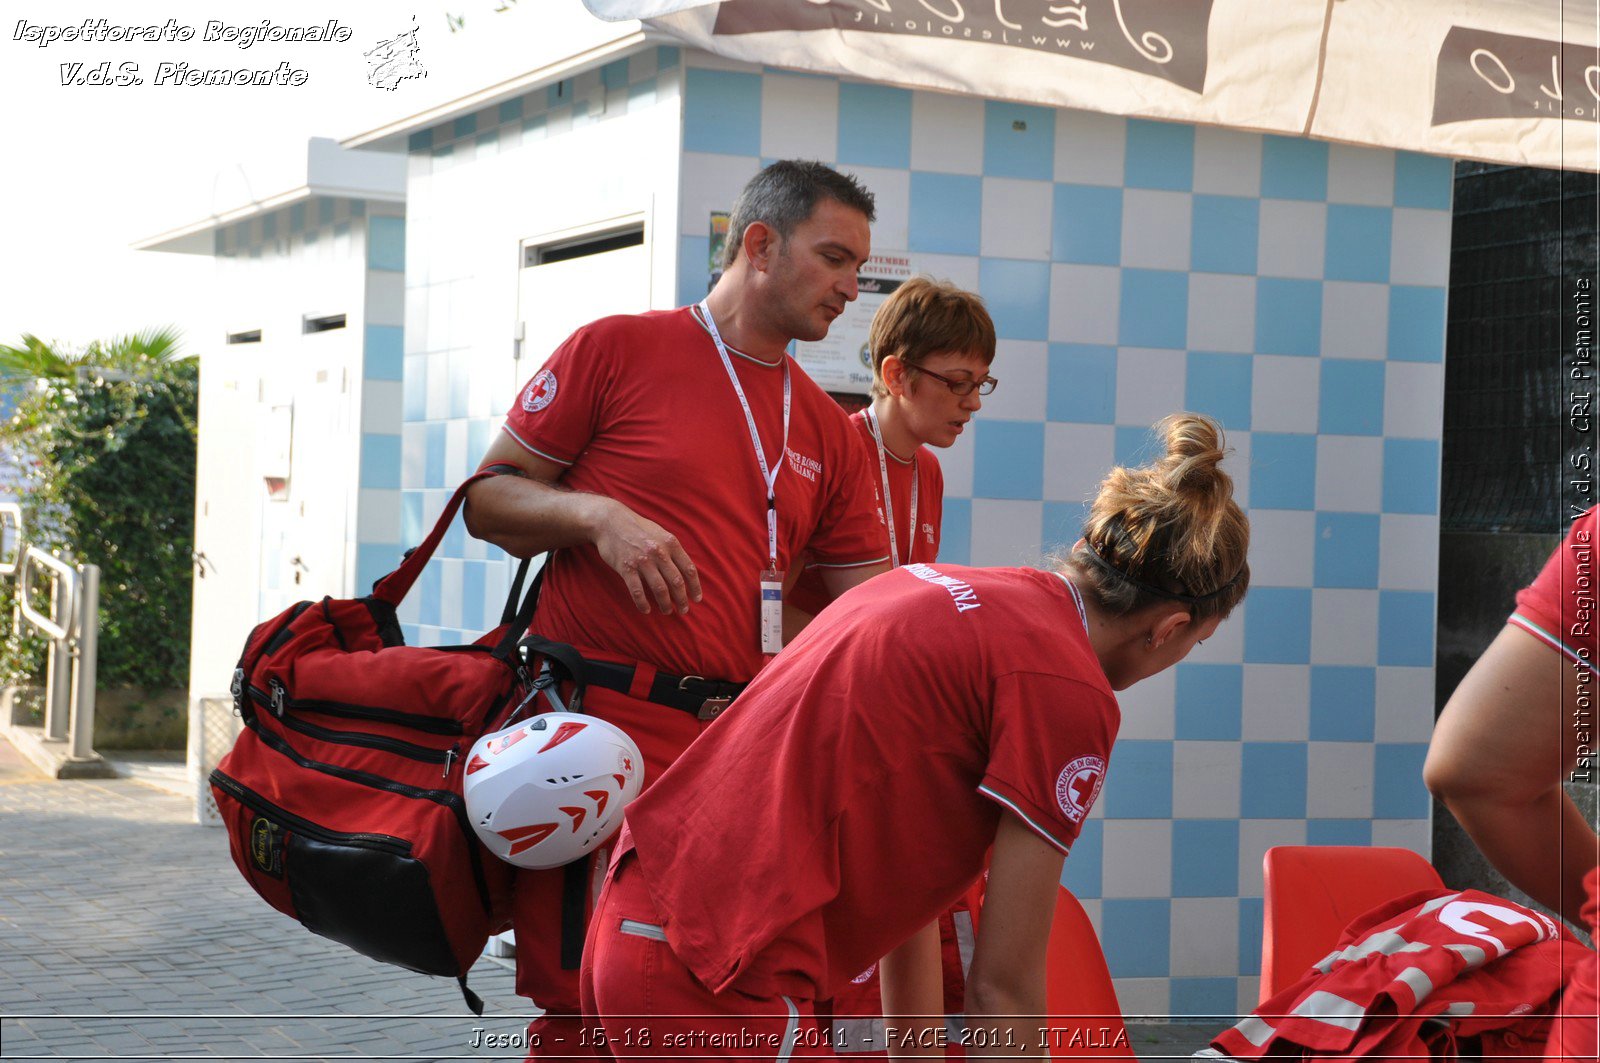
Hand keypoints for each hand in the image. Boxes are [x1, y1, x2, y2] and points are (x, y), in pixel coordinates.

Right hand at [591, 500, 702, 614]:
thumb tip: (685, 570)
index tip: (697, 599)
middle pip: (676, 582)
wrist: (610, 521)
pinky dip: (643, 603)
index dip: (695, 587)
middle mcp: (659, 552)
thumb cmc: (638, 528)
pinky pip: (637, 591)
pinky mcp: (626, 568)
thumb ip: (673, 550)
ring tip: (667, 611)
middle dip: (682, 599)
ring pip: (659, 589)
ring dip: (665, 604)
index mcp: (671, 543)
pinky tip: (646, 610)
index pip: (689, 569)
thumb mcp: (660, 533)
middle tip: (683, 610)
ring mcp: (642, 561)